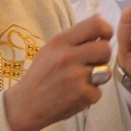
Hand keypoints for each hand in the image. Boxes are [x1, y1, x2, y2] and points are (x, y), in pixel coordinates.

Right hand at [4, 16, 112, 130]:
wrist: (24, 105)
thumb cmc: (41, 76)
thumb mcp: (51, 50)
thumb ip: (74, 39)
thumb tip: (101, 29)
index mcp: (60, 41)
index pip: (96, 25)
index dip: (106, 31)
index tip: (105, 38)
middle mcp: (68, 56)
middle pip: (105, 48)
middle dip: (103, 57)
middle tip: (92, 64)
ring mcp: (75, 76)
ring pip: (105, 71)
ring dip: (98, 77)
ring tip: (81, 81)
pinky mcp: (81, 95)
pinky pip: (98, 92)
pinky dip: (89, 96)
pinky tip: (74, 96)